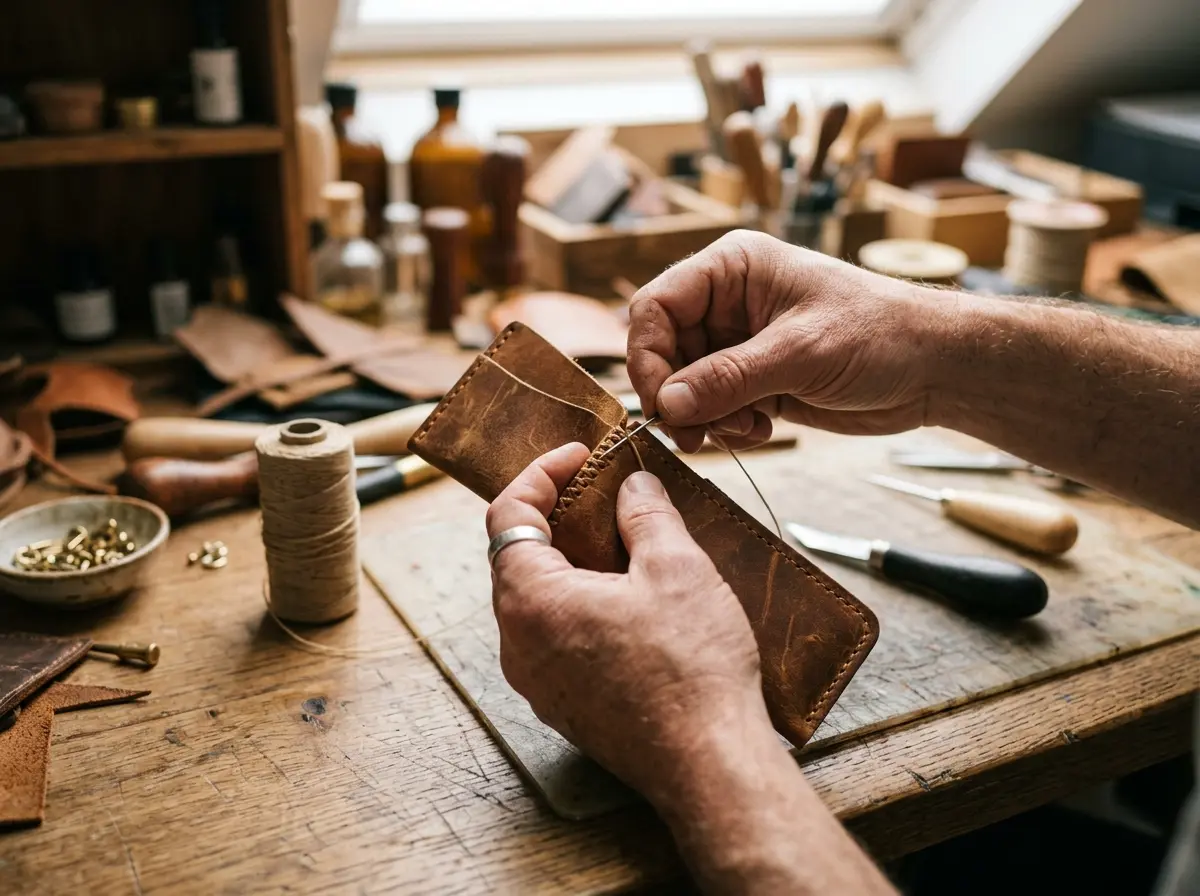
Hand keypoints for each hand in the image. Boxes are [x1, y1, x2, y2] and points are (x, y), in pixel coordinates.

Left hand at [485, 443, 770, 803]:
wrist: (710, 765)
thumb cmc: (691, 670)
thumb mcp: (676, 568)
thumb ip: (646, 515)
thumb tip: (633, 487)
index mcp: (531, 602)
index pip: (507, 515)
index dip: (541, 475)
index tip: (580, 457)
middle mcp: (518, 645)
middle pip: (517, 558)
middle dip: (558, 518)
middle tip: (604, 495)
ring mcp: (538, 683)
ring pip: (538, 601)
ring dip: (572, 564)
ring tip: (624, 543)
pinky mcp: (565, 706)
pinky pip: (557, 638)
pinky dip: (581, 605)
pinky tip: (631, 600)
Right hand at [628, 230, 953, 451]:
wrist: (934, 368)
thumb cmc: (880, 333)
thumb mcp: (800, 352)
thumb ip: (728, 378)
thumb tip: (667, 403)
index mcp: (733, 268)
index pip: (657, 306)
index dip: (648, 355)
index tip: (661, 403)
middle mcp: (728, 302)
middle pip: (664, 350)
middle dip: (678, 396)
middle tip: (694, 434)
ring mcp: (739, 343)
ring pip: (685, 386)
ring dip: (705, 417)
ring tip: (746, 428)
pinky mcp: (755, 380)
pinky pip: (713, 407)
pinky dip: (725, 426)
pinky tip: (761, 429)